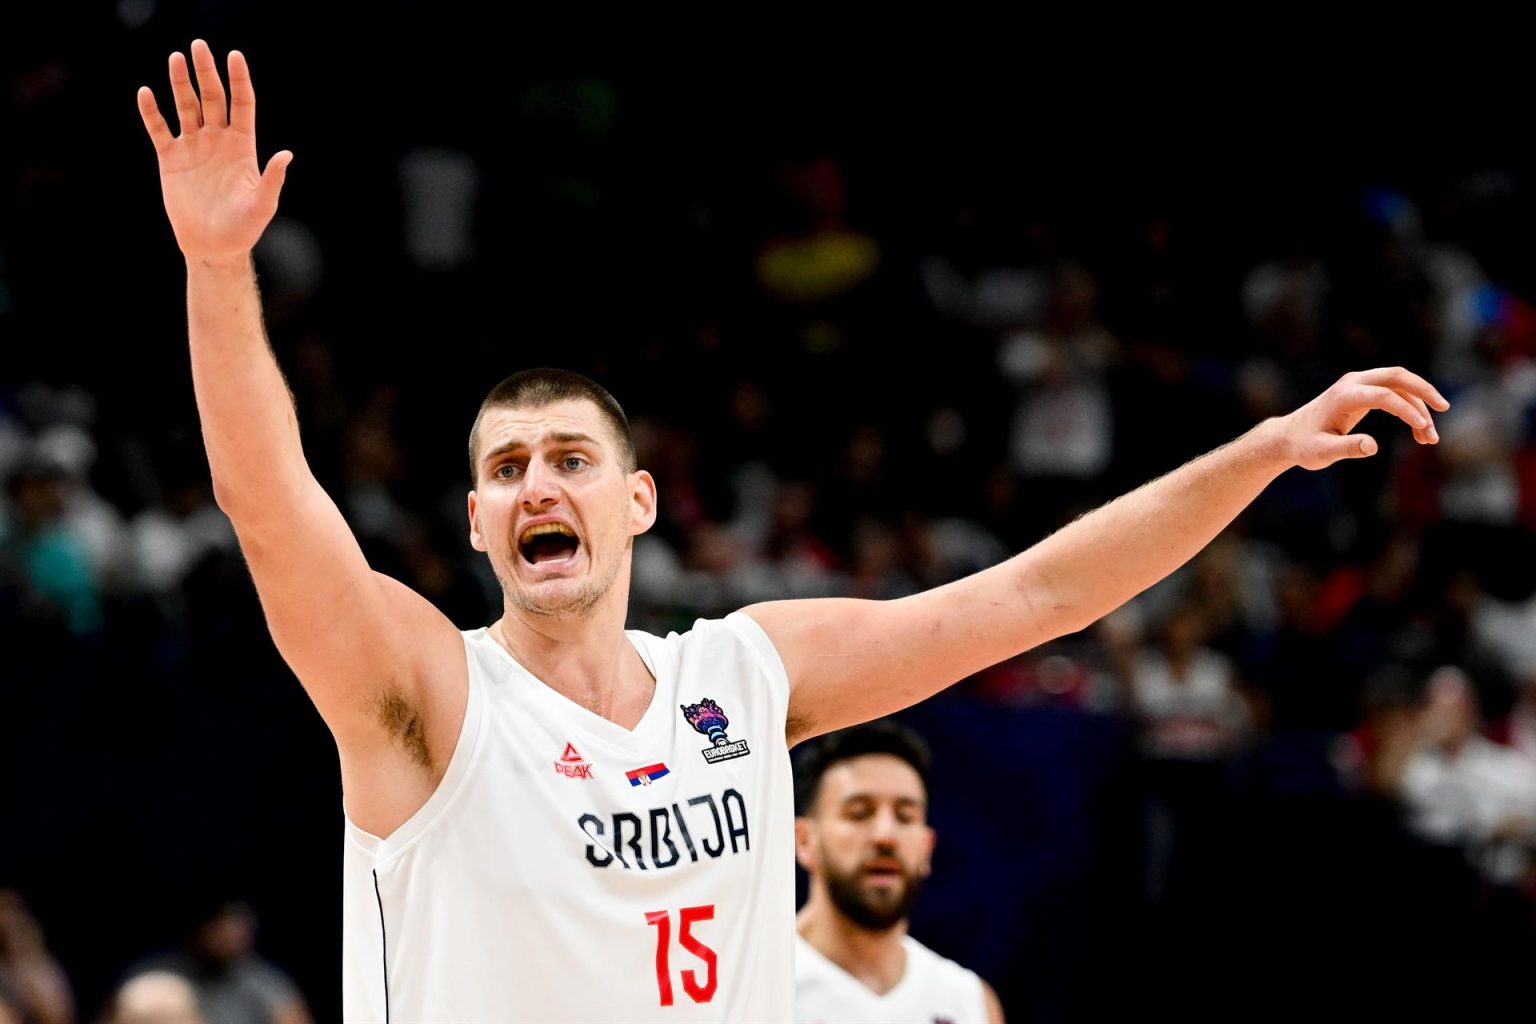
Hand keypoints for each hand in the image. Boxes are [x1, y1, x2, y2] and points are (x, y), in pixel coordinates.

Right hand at [138, 39, 291, 263]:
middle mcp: (218, 140)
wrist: (212, 246)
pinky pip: (159, 129)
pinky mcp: (170, 158)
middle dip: (206, 72)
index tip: (234, 55)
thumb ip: (272, 179)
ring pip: (185, 107)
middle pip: (212, 98)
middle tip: (198, 46)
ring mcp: (194, 147)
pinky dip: (151, 112)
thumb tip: (287, 154)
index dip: (239, 80)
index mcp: (243, 146)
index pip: (242, 104)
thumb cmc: (243, 228)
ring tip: (175, 59)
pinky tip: (146, 93)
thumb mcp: (262, 204)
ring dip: (179, 83)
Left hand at [1276, 367, 1448, 470]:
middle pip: (1397, 375)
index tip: (1423, 429)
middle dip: (1423, 390)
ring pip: (1399, 384)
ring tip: (1430, 438)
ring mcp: (1358, 383)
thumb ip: (1347, 448)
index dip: (1406, 411)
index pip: (1384, 395)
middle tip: (1444, 408)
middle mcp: (1352, 383)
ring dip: (1419, 405)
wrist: (1289, 437)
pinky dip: (1410, 407)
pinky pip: (1394, 392)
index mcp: (1343, 396)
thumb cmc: (1304, 446)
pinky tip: (1419, 431)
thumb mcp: (1321, 452)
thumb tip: (1372, 447)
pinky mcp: (1363, 390)